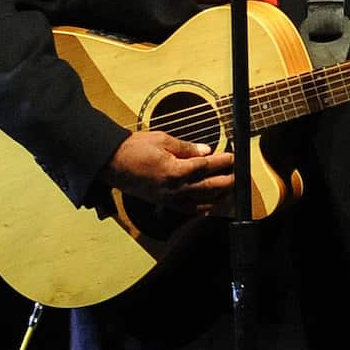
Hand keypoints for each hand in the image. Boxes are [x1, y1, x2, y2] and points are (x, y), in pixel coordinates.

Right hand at [99, 130, 235, 214]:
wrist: (111, 162)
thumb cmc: (134, 149)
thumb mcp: (163, 140)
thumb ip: (187, 148)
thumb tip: (206, 150)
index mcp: (175, 170)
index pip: (207, 167)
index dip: (223, 162)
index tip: (233, 157)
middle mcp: (174, 188)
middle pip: (209, 188)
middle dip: (227, 182)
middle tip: (238, 175)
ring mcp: (169, 198)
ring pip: (201, 203)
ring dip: (219, 198)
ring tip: (230, 191)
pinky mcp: (163, 202)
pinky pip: (187, 209)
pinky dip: (202, 208)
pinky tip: (210, 204)